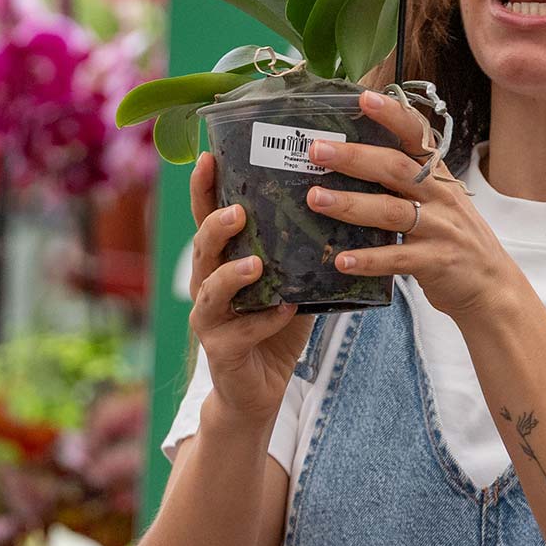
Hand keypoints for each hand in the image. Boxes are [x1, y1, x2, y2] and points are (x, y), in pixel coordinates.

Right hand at [187, 150, 312, 427]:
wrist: (260, 389)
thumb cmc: (276, 327)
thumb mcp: (292, 281)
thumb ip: (303, 250)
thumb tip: (343, 204)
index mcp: (223, 261)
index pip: (208, 217)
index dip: (204, 189)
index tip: (208, 156)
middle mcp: (208, 285)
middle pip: (202, 248)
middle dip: (216, 227)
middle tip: (238, 211)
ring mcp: (210, 319)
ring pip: (210, 291)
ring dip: (232, 276)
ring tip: (255, 264)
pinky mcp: (222, 351)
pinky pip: (241, 334)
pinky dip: (265, 321)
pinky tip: (285, 311)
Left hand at [301, 90, 522, 323]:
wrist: (492, 284)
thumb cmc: (454, 238)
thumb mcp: (439, 201)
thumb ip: (405, 183)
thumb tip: (350, 163)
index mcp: (438, 176)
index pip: (416, 136)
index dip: (392, 115)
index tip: (364, 98)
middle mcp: (441, 196)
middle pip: (395, 168)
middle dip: (353, 157)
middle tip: (316, 151)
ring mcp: (440, 228)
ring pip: (391, 211)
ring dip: (350, 204)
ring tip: (315, 199)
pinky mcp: (436, 262)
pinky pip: (398, 258)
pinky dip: (369, 259)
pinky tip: (342, 260)